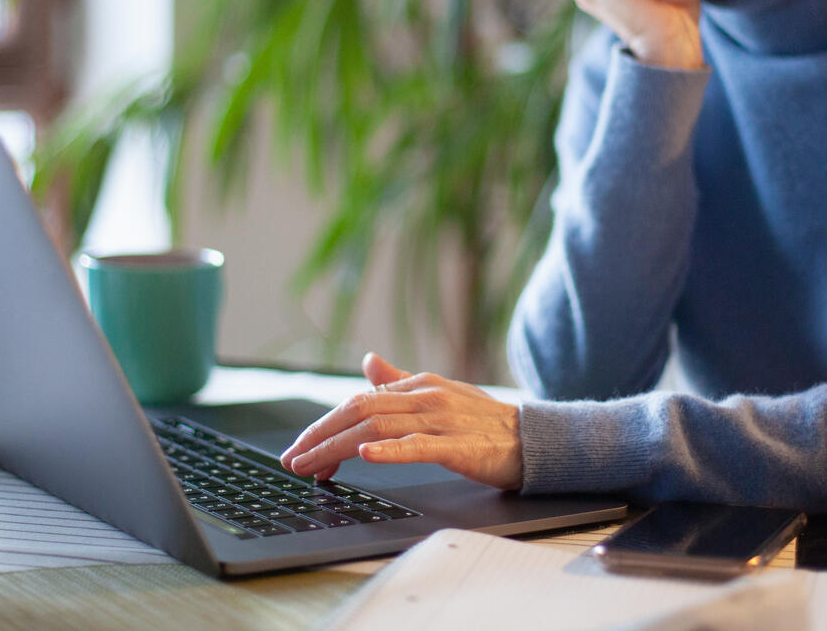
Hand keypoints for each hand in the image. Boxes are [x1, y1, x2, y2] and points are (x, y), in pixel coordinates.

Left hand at [278, 352, 523, 489]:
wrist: (534, 438)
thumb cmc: (485, 421)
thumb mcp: (439, 393)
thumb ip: (400, 380)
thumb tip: (368, 360)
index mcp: (418, 385)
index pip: (359, 401)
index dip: (325, 424)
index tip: (301, 448)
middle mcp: (425, 396)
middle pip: (359, 411)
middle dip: (320, 436)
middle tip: (292, 459)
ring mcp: (441, 419)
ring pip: (377, 428)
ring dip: (337, 448)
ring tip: (312, 466)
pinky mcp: (458, 446)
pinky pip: (418, 446)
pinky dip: (388, 451)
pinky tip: (365, 457)